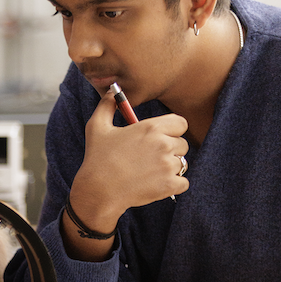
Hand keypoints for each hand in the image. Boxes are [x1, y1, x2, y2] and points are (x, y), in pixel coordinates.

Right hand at [71, 89, 189, 231]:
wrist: (99, 190)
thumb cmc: (97, 157)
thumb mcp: (97, 126)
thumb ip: (107, 105)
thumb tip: (112, 92)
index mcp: (151, 128)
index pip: (180, 122)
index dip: (172, 129)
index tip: (160, 136)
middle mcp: (163, 144)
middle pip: (182, 144)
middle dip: (169, 150)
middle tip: (149, 157)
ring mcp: (168, 165)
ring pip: (182, 163)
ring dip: (169, 167)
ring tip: (149, 171)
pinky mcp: (170, 184)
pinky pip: (183, 182)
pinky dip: (173, 184)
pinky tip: (155, 183)